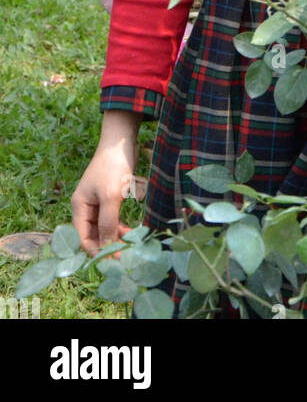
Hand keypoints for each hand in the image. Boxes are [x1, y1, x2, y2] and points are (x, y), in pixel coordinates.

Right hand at [71, 115, 138, 254]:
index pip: (81, 237)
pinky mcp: (110, 199)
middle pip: (93, 235)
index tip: (112, 260)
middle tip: (124, 257)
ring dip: (115, 238)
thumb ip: (107, 222)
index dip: (95, 250)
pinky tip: (131, 233)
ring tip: (130, 247)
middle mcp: (86, 207)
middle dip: (106, 246)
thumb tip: (108, 247)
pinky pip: (112, 220)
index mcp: (80, 207)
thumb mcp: (110, 197)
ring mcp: (98, 203)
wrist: (122, 142)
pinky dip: (120, 227)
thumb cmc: (113, 167)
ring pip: (104, 229)